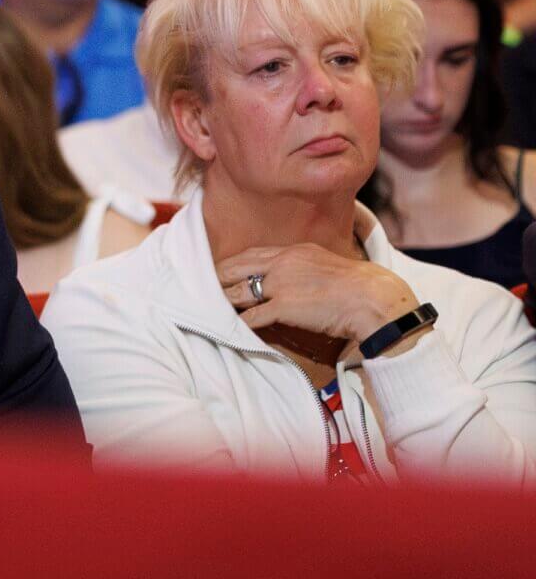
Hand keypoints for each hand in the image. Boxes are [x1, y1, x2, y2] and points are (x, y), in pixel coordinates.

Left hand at [217, 243, 422, 347]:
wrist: (373, 299)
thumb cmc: (357, 286)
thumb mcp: (325, 264)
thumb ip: (303, 267)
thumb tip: (293, 278)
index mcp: (293, 251)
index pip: (251, 254)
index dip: (232, 264)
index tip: (220, 271)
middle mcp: (282, 263)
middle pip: (236, 269)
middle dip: (218, 279)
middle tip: (204, 288)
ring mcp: (280, 285)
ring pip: (238, 292)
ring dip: (225, 301)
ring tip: (212, 309)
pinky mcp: (282, 307)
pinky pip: (251, 316)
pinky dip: (240, 323)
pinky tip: (233, 328)